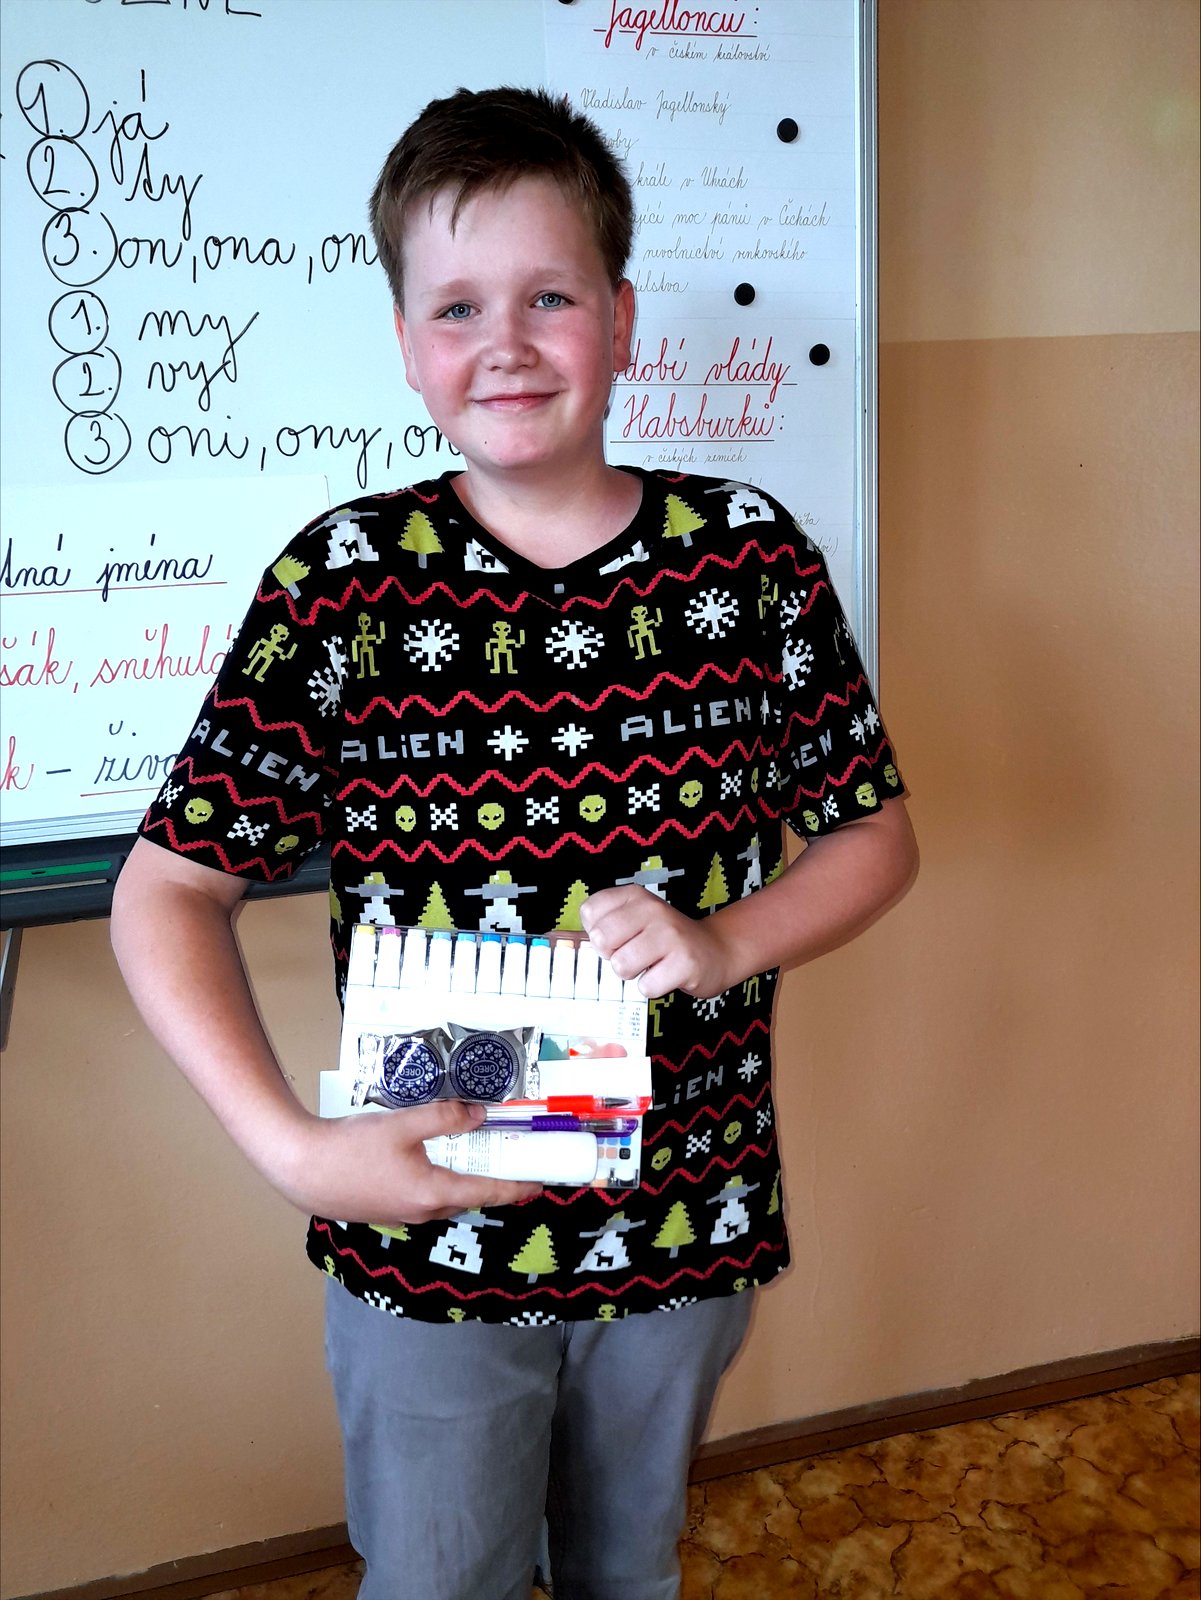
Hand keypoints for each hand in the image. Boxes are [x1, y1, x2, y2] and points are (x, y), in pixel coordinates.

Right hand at [279, 1100, 541, 1226]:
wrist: (300, 1169)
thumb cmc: (350, 1150)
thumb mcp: (403, 1125)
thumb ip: (445, 1117)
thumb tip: (479, 1114)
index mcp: (433, 1194)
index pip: (489, 1193)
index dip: (518, 1187)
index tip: (541, 1184)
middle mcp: (423, 1211)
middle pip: (470, 1198)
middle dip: (495, 1181)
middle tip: (515, 1160)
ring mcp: (403, 1213)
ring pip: (447, 1197)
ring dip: (467, 1180)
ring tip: (480, 1155)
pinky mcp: (386, 1208)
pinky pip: (426, 1196)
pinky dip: (442, 1180)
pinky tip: (435, 1158)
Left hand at [580, 885, 731, 999]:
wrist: (715, 951)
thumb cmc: (666, 940)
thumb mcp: (636, 919)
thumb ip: (606, 924)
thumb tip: (581, 942)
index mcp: (635, 895)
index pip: (590, 911)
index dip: (598, 932)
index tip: (618, 936)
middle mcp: (653, 909)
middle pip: (602, 939)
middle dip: (612, 955)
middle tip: (634, 954)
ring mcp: (670, 934)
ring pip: (621, 965)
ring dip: (633, 974)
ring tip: (651, 965)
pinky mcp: (685, 962)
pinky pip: (646, 986)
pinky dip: (653, 987)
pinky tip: (666, 975)